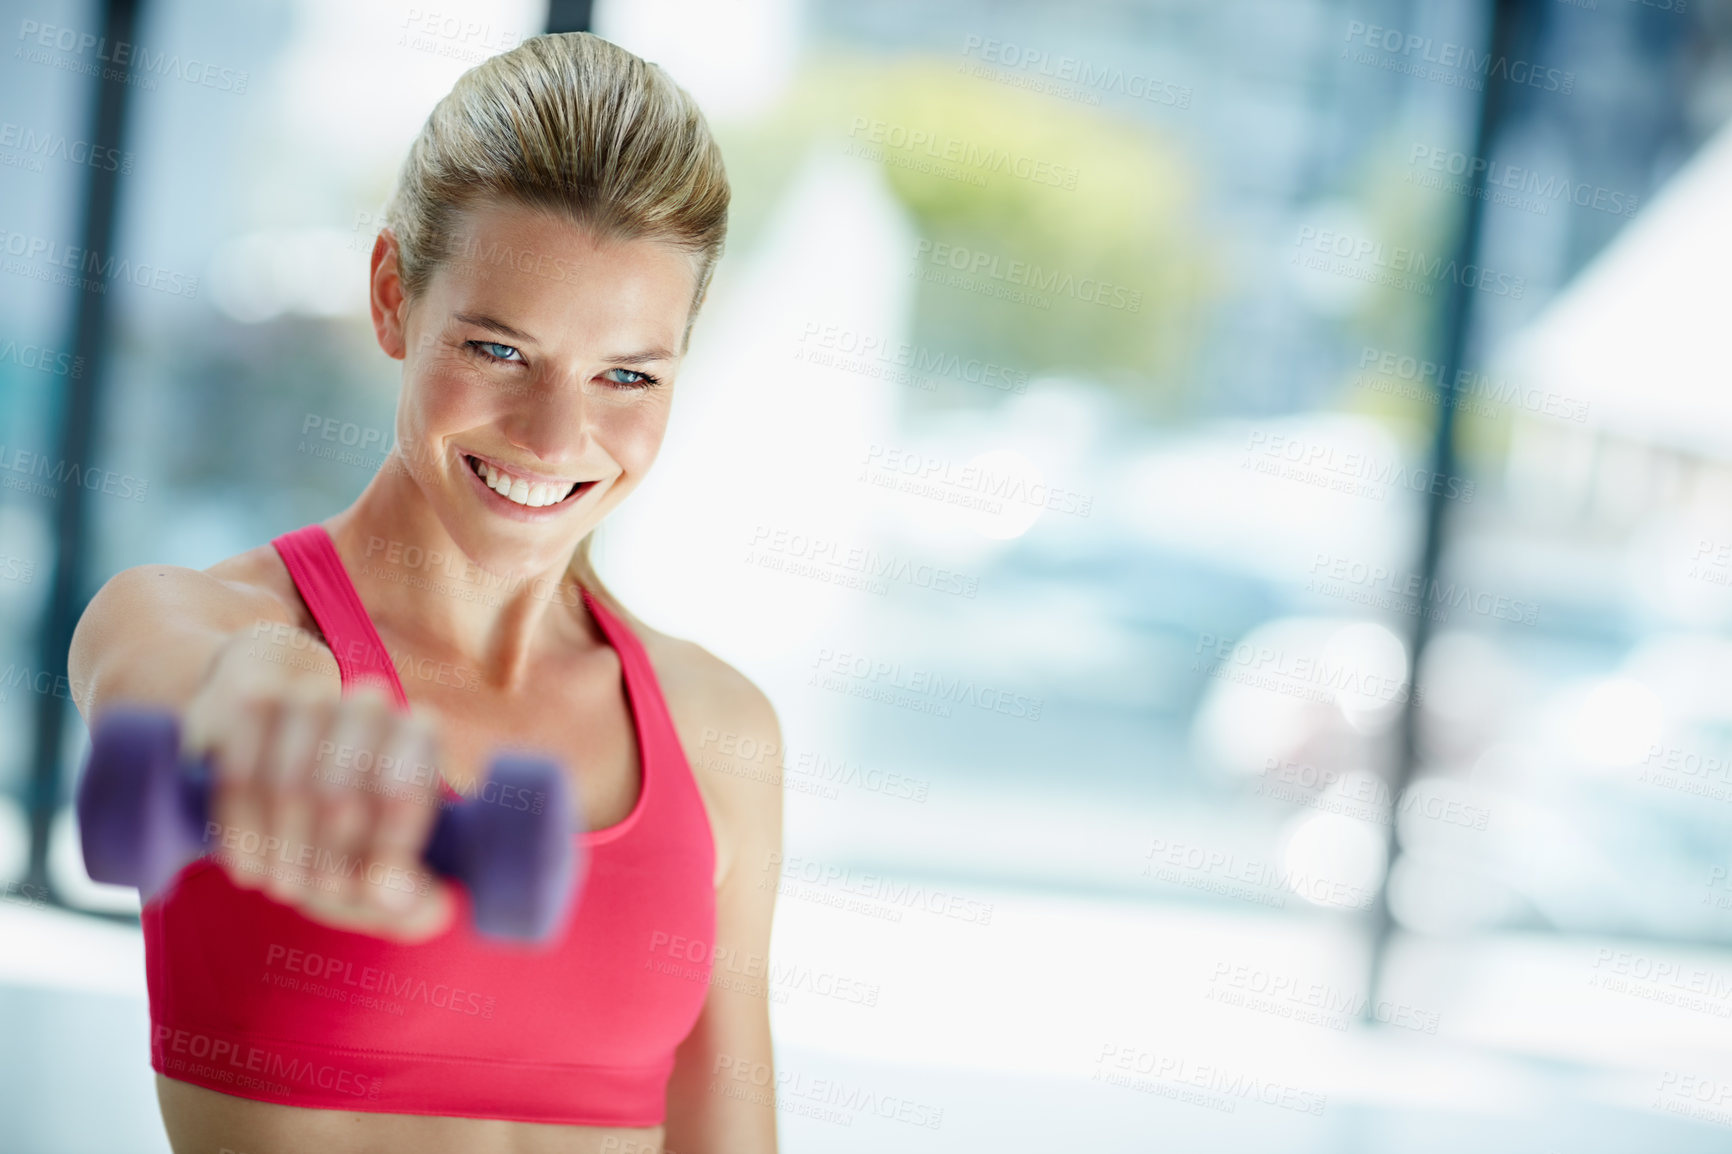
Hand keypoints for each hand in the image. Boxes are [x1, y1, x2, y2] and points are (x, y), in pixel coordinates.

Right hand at [181, 628, 454, 941]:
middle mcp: (371, 705)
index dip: (386, 847)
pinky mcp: (254, 701)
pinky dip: (242, 827)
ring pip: (290, 780)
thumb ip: (402, 893)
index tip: (367, 890)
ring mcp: (311, 696)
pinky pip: (241, 768)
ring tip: (282, 883)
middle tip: (317, 890)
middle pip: (344, 787)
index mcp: (418, 736)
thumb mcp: (377, 871)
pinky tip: (247, 863)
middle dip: (327, 853)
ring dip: (283, 845)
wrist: (273, 781)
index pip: (408, 787)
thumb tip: (397, 897)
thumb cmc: (341, 836)